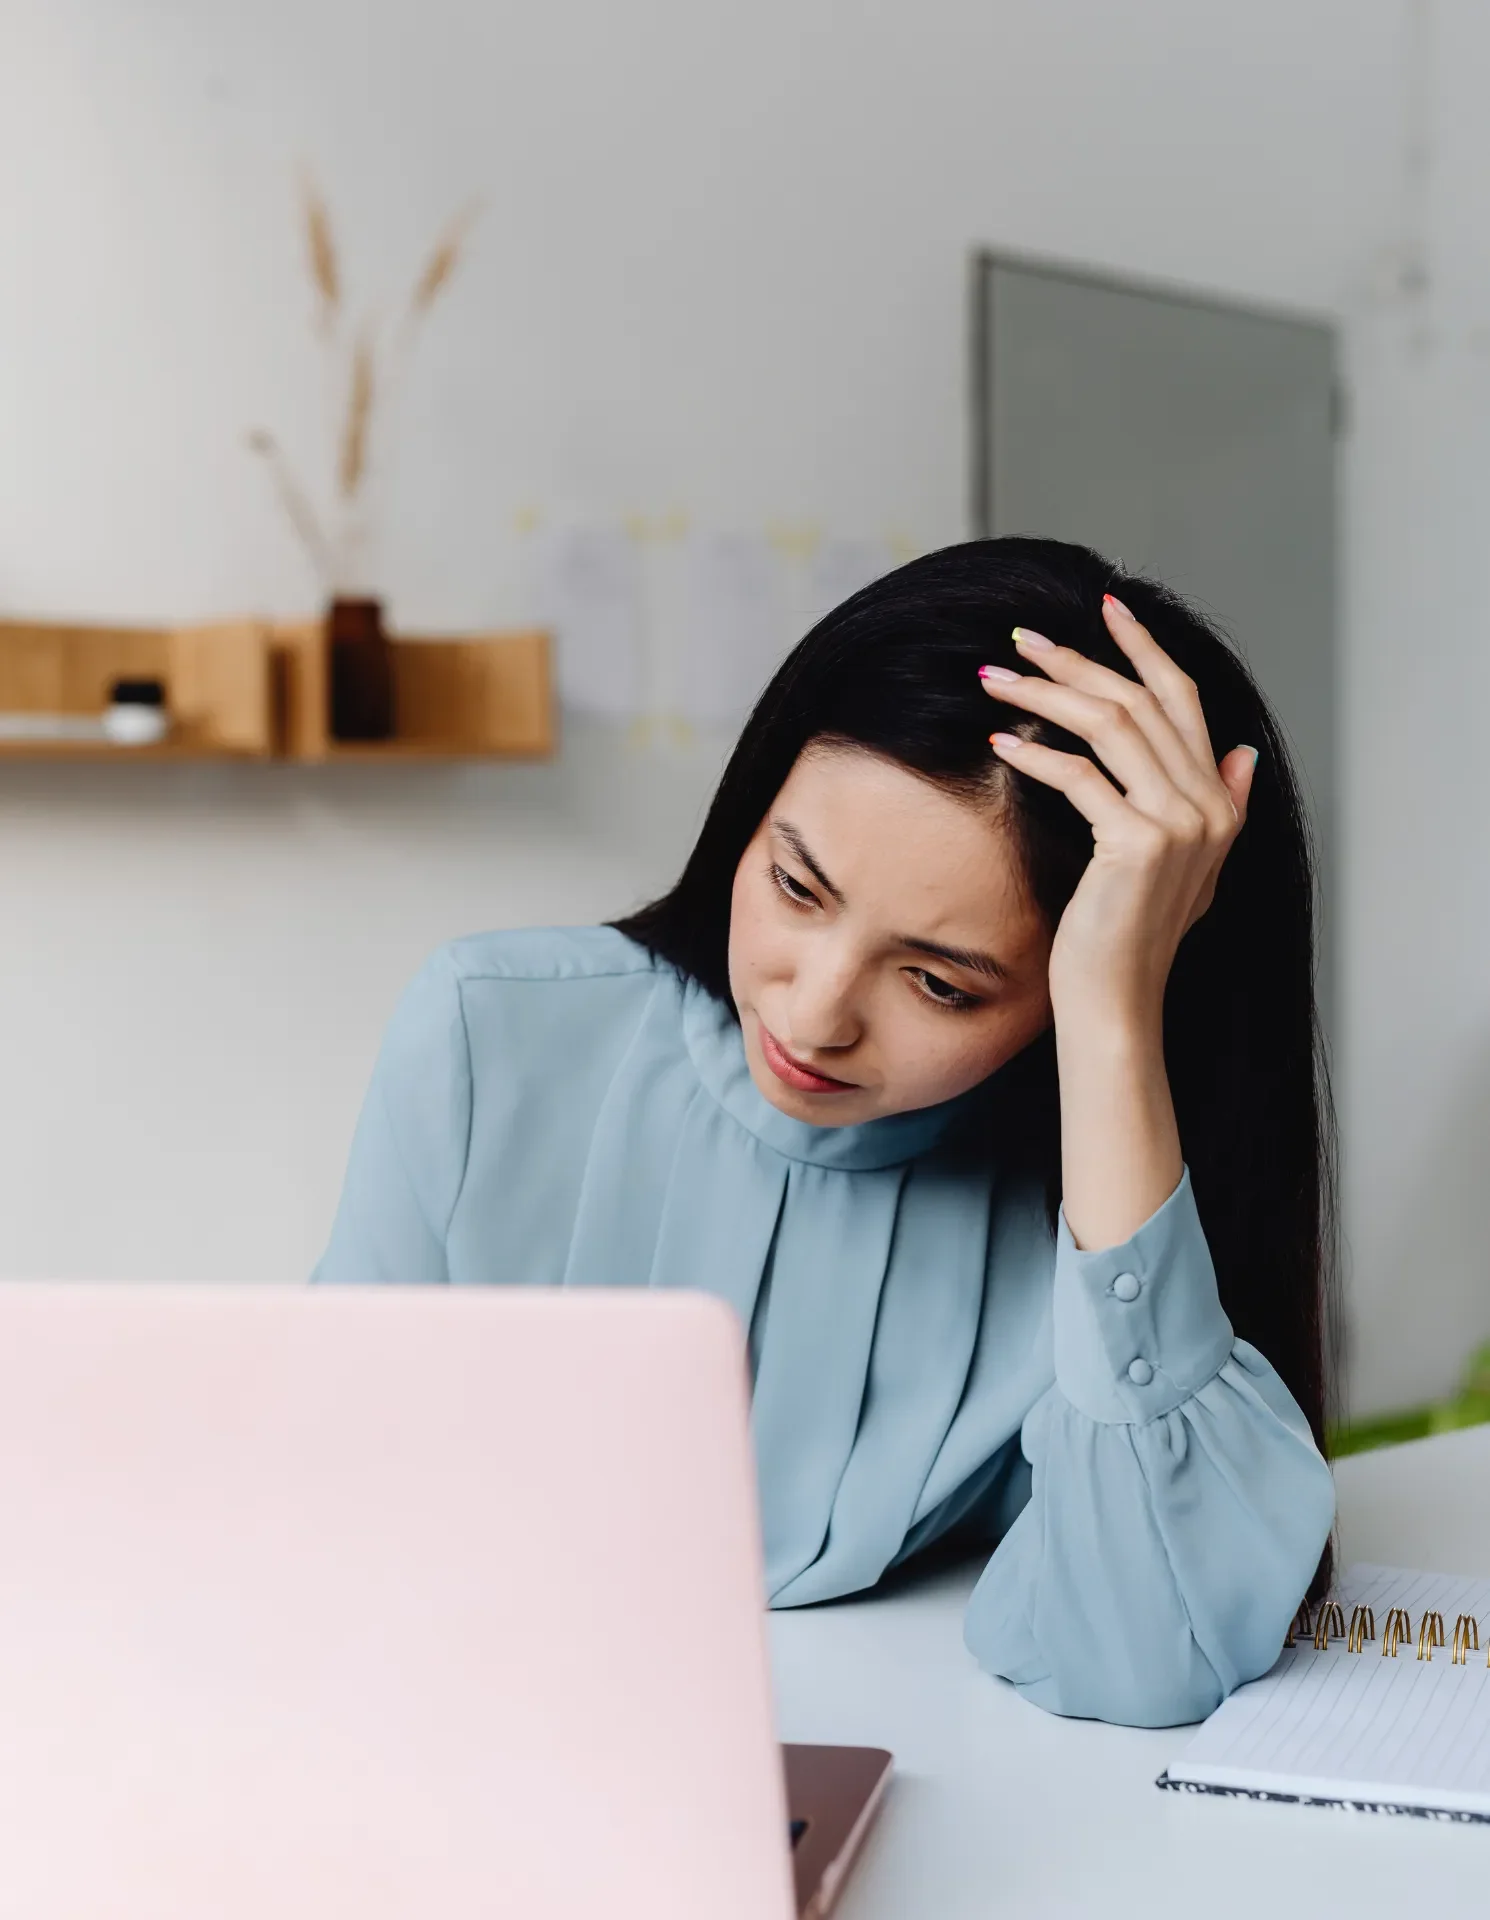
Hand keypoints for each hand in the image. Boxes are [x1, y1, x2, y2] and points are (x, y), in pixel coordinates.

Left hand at [980, 594, 1254, 1033]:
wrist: (1118, 1003)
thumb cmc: (1130, 938)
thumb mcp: (1188, 869)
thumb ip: (1220, 805)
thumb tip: (1242, 753)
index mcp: (1221, 802)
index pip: (1184, 700)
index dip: (1146, 648)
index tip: (1106, 607)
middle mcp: (1209, 806)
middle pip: (1139, 702)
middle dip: (1077, 661)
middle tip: (1023, 637)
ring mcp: (1179, 824)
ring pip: (1109, 725)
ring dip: (1045, 693)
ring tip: (997, 679)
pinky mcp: (1137, 844)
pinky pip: (1080, 776)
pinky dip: (1036, 753)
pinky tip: (1000, 742)